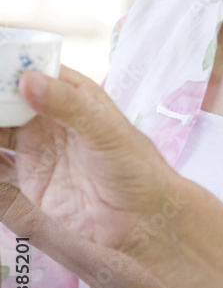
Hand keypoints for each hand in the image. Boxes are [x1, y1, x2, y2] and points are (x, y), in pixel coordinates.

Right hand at [0, 66, 178, 250]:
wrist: (144, 220)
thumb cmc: (137, 166)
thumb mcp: (105, 131)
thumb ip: (67, 106)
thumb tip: (27, 79)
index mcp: (73, 96)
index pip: (33, 72)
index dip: (8, 67)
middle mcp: (51, 119)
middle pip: (8, 101)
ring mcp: (38, 150)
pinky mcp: (31, 183)